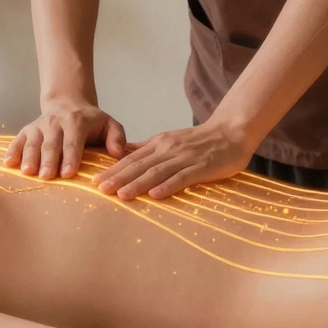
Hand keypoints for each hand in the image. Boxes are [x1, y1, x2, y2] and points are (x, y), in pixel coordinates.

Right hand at [3, 102, 127, 179]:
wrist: (67, 104)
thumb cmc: (90, 122)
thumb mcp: (109, 124)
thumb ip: (117, 137)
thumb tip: (118, 153)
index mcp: (76, 122)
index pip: (73, 141)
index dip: (71, 157)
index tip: (68, 173)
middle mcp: (55, 122)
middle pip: (51, 143)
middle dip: (49, 160)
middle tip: (47, 176)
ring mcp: (39, 126)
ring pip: (33, 142)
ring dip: (30, 157)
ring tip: (28, 172)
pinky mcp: (27, 130)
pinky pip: (17, 140)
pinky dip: (12, 151)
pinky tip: (8, 163)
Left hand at [91, 121, 253, 200]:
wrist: (231, 131)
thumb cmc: (200, 140)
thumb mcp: (170, 140)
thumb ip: (148, 148)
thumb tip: (123, 154)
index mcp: (159, 143)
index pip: (131, 158)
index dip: (113, 170)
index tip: (95, 182)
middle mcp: (168, 149)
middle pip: (139, 165)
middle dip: (119, 178)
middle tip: (100, 190)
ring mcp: (184, 158)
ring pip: (156, 172)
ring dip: (137, 184)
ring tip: (121, 195)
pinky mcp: (201, 167)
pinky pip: (182, 177)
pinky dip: (167, 186)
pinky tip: (155, 196)